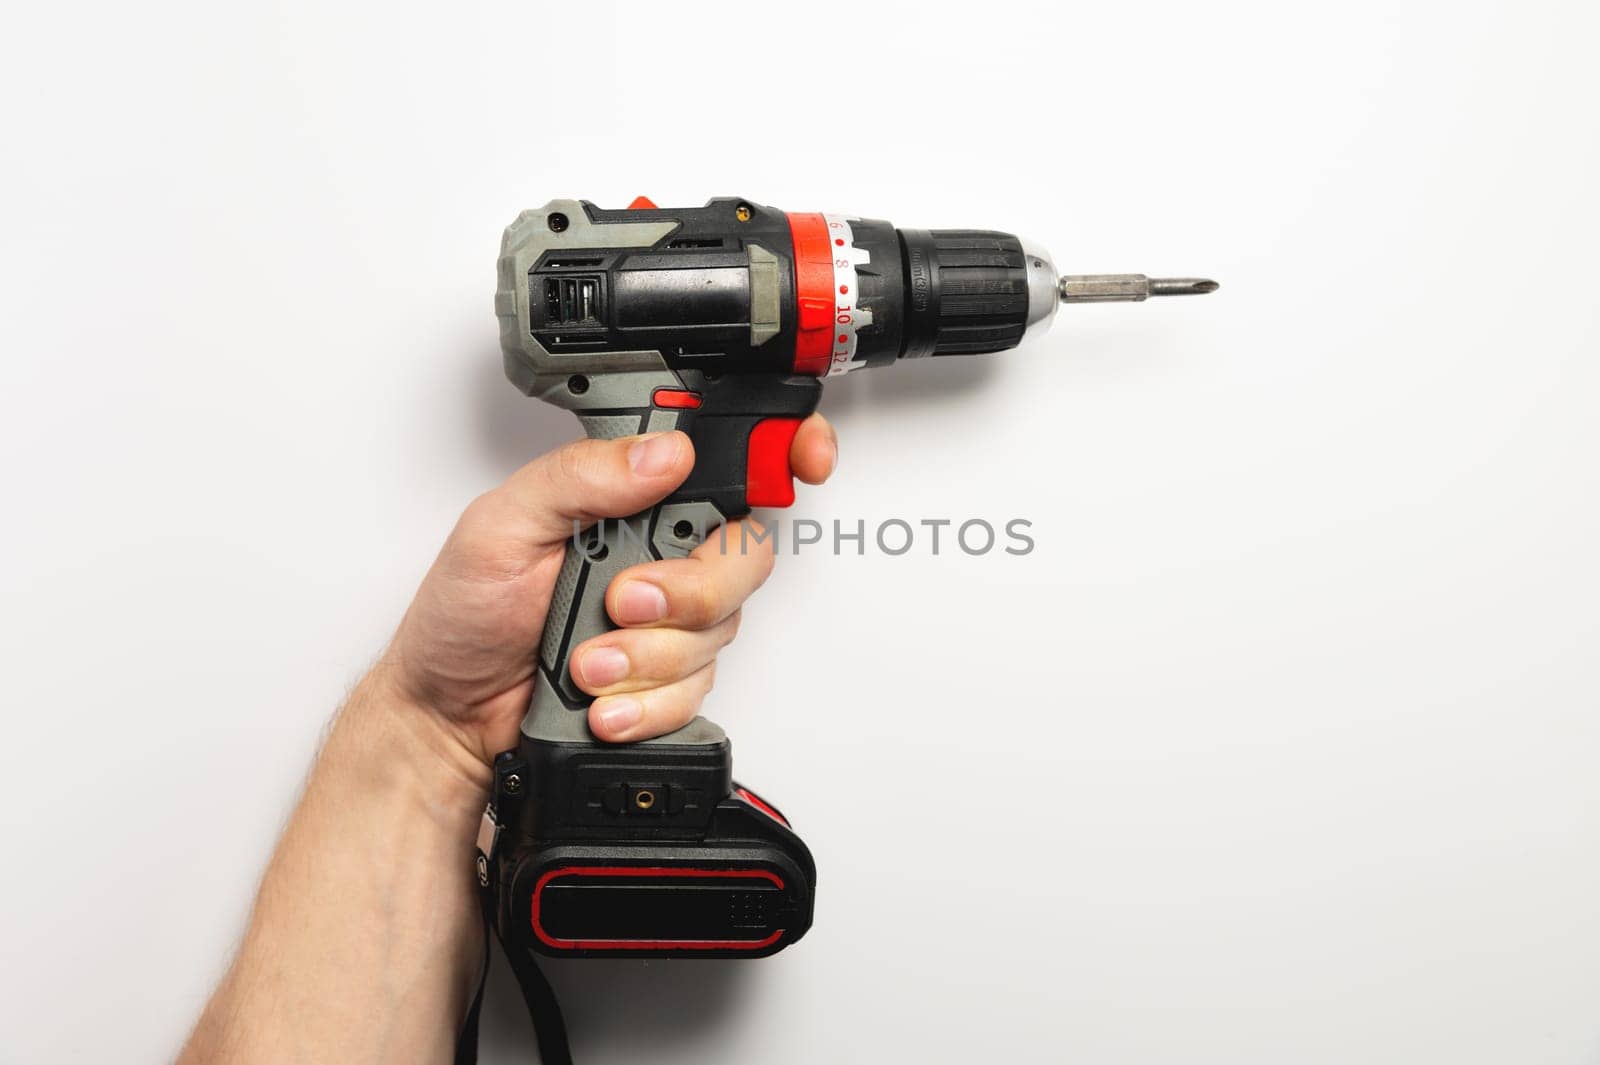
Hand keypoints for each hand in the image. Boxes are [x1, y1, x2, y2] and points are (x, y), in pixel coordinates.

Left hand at [378, 414, 837, 778]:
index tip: (803, 461)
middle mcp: (661, 551)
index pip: (726, 459)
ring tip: (586, 662)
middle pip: (743, 556)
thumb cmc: (464, 613)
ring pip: (720, 631)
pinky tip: (604, 701)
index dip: (782, 452)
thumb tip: (663, 454)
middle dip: (688, 591)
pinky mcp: (668, 679)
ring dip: (650, 656)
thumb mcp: (502, 523)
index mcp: (630, 495)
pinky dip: (648, 704)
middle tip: (624, 601)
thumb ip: (582, 477)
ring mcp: (671, 619)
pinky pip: (697, 693)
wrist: (447, 711)